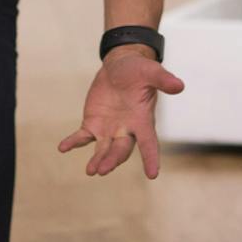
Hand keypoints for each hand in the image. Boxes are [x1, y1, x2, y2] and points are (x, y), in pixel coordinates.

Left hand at [57, 45, 186, 179]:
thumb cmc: (139, 70)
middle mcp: (126, 129)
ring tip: (91, 171)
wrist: (119, 67)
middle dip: (112, 160)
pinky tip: (63, 148)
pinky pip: (82, 137)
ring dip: (97, 159)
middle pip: (121, 150)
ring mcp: (108, 129)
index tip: (152, 175)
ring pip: (103, 149)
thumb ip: (163, 79)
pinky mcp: (93, 125)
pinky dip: (73, 143)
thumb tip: (179, 85)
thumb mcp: (151, 71)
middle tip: (103, 170)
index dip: (151, 158)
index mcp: (142, 120)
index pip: (149, 143)